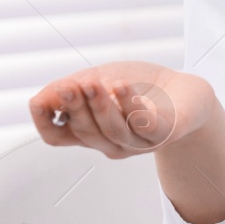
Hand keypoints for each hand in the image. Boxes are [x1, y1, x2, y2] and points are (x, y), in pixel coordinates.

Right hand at [29, 62, 216, 158]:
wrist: (185, 90)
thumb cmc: (137, 86)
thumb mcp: (97, 81)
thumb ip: (69, 90)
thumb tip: (39, 100)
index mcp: (91, 132)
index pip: (57, 137)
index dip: (44, 123)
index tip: (39, 101)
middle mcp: (111, 142)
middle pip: (85, 132)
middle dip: (75, 108)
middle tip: (69, 86)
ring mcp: (138, 142)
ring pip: (113, 130)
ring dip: (100, 106)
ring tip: (93, 84)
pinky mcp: (164, 133)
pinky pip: (144, 125)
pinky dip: (131, 106)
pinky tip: (121, 87)